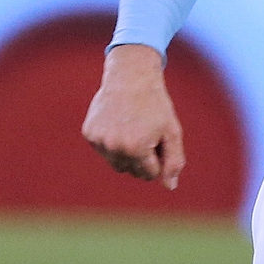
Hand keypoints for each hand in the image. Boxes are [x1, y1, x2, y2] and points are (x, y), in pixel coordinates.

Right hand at [82, 44, 185, 189]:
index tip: (159, 138)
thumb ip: (174, 161)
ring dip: (127, 153)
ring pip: (117, 164)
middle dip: (143, 158)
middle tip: (146, 131)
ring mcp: (99, 141)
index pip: (150, 174)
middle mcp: (114, 147)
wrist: (130, 77)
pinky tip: (118, 123)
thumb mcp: (172, 132)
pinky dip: (113, 142)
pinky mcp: (89, 134)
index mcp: (136, 149)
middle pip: (132, 171)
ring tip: (133, 129)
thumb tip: (170, 187)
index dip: (158, 157)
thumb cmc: (155, 105)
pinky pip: (104, 151)